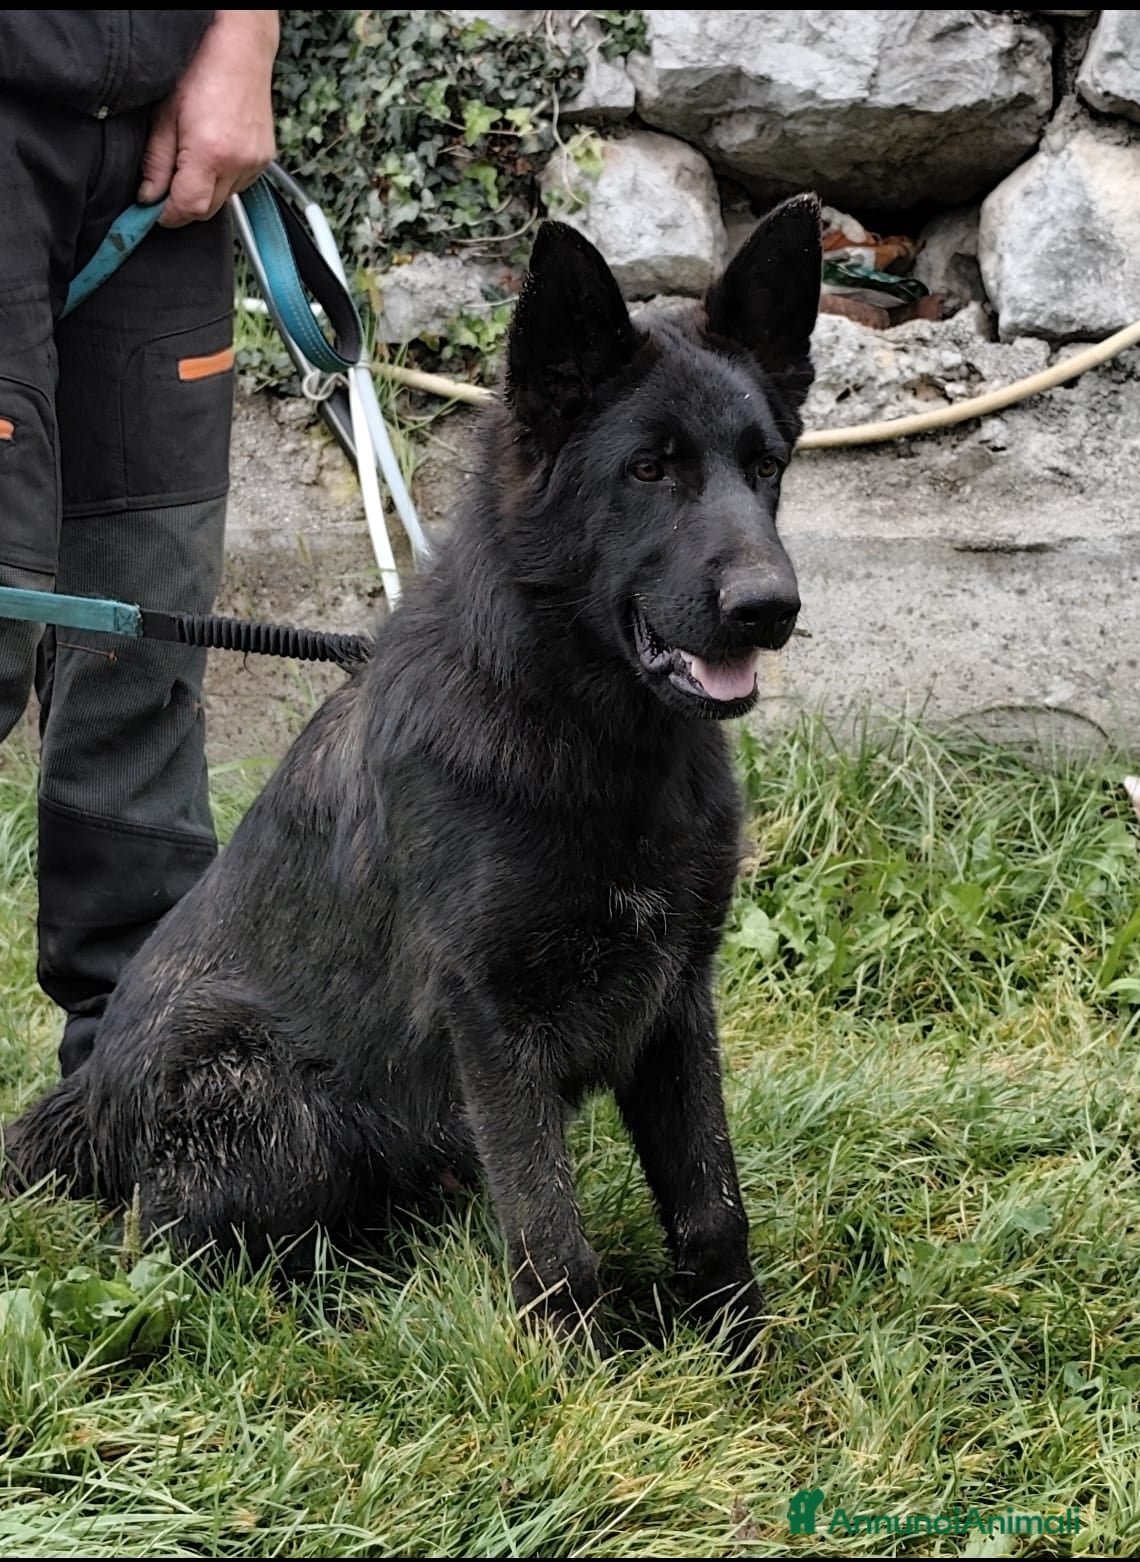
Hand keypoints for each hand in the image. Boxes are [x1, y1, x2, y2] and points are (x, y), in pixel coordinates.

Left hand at [137, 10, 278, 227]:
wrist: (239, 47)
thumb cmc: (201, 68)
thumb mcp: (165, 115)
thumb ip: (155, 162)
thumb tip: (148, 196)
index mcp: (210, 153)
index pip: (188, 208)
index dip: (167, 215)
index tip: (152, 212)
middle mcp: (237, 163)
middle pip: (207, 210)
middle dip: (184, 205)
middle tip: (166, 188)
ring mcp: (255, 163)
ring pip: (223, 199)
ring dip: (204, 191)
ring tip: (191, 161)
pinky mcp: (264, 159)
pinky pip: (238, 185)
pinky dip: (222, 180)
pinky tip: (213, 156)